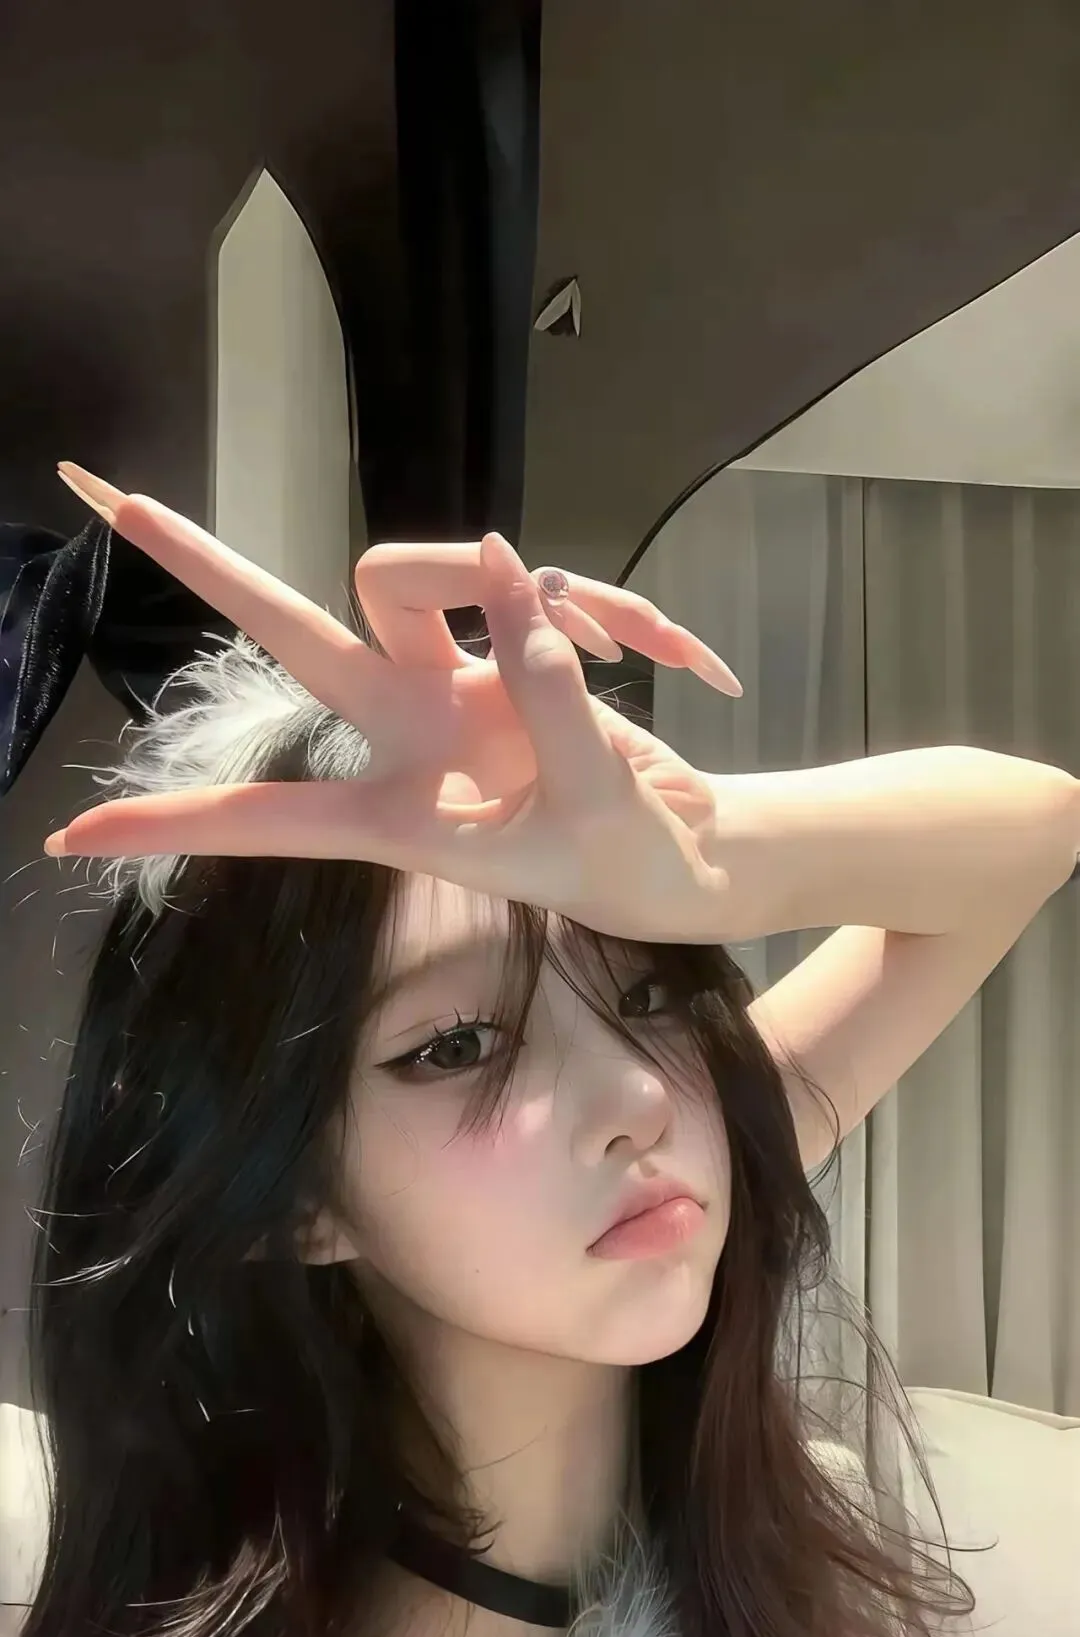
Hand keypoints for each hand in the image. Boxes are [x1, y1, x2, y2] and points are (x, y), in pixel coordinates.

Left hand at [45, 470, 740, 940]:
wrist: (698, 856)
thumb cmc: (635, 866)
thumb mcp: (593, 805)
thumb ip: (549, 695)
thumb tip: (512, 568)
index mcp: (402, 811)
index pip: (269, 816)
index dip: (178, 825)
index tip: (75, 835)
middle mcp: (408, 731)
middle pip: (297, 627)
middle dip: (213, 569)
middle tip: (117, 500)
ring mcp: (455, 683)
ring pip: (427, 573)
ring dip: (525, 589)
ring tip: (629, 651)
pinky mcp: (514, 648)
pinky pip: (540, 587)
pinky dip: (614, 613)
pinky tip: (681, 659)